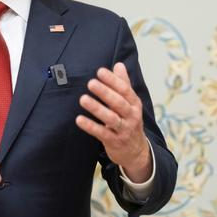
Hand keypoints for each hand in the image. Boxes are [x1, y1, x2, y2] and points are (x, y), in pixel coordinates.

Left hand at [76, 62, 151, 182]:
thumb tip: (118, 65)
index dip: (113, 80)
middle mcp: (131, 116)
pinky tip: (79, 119)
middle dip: (105, 92)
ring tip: (83, 99)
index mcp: (135, 104)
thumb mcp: (130, 103)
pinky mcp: (115, 142)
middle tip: (91, 83)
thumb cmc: (130, 121)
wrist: (136, 151)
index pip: (125, 90)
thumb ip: (124, 84)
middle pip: (119, 103)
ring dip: (97, 108)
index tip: (100, 71)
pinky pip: (102, 133)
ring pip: (111, 118)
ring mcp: (124, 130)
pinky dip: (91, 126)